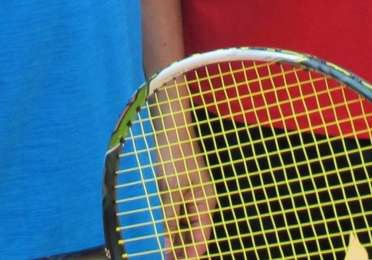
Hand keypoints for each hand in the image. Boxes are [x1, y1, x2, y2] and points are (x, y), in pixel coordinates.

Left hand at [150, 88, 214, 259]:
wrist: (170, 125)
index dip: (191, 254)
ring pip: (185, 223)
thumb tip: (168, 244)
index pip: (201, 237)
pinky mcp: (180, 186)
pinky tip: (166, 234)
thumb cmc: (174, 154)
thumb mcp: (171, 188)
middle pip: (194, 232)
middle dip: (184, 249)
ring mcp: (191, 192)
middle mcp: (201, 199)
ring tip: (167, 255)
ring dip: (177, 239)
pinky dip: (172, 224)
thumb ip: (170, 216)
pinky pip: (178, 212)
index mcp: (205, 201)